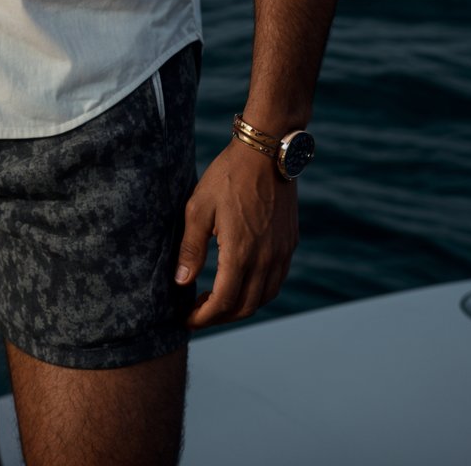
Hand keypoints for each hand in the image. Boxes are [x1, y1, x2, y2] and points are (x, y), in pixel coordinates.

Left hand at [174, 139, 298, 328]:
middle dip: (219, 317)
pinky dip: (259, 293)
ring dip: (240, 307)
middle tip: (198, 313)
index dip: (203, 318)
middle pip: (244, 307)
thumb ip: (191, 249)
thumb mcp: (199, 207)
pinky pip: (276, 281)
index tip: (187, 319)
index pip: (222, 303)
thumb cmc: (227, 175)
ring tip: (218, 301)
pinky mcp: (290, 243)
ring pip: (264, 298)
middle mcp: (265, 259)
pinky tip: (243, 283)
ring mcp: (281, 252)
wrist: (267, 151)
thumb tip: (181, 283)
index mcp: (240, 253)